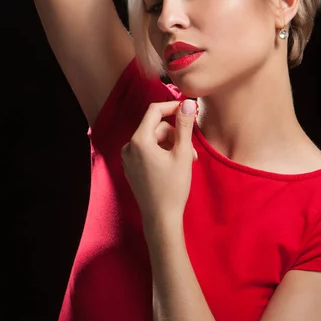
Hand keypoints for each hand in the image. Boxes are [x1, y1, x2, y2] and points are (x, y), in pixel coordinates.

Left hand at [121, 100, 197, 229]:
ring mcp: (128, 158)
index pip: (154, 111)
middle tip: (191, 151)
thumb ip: (184, 125)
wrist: (161, 218)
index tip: (188, 109)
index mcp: (139, 141)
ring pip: (153, 140)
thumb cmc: (173, 187)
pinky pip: (147, 151)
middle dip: (175, 135)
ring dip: (171, 145)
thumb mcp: (182, 154)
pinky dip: (162, 153)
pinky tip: (174, 166)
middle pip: (156, 127)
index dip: (172, 107)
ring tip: (186, 161)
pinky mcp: (131, 167)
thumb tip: (188, 103)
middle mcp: (129, 147)